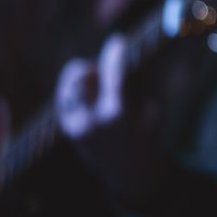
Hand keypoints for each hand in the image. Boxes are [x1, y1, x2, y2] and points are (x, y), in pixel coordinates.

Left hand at [55, 33, 174, 202]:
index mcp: (117, 115)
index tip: (118, 40)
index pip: (112, 73)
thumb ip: (132, 87)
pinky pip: (65, 98)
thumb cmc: (148, 141)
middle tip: (105, 69)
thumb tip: (118, 61)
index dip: (115, 53)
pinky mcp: (68, 130)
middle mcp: (90, 120)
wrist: (130, 176)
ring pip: (68, 86)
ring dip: (82, 78)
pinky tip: (91, 96)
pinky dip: (76, 91)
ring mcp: (75, 126)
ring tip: (99, 85)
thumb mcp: (150, 113)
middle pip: (79, 76)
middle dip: (92, 66)